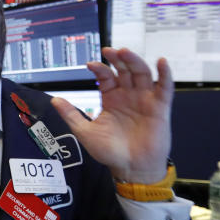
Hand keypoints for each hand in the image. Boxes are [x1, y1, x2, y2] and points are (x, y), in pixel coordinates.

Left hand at [51, 47, 172, 183]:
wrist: (130, 169)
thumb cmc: (109, 152)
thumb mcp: (86, 132)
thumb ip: (71, 115)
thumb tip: (54, 100)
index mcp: (111, 99)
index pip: (106, 77)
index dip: (100, 69)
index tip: (90, 64)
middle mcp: (128, 95)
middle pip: (124, 70)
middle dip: (117, 59)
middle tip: (109, 51)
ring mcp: (144, 99)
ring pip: (142, 73)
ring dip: (135, 61)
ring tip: (125, 52)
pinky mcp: (160, 107)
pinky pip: (164, 87)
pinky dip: (165, 74)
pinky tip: (161, 62)